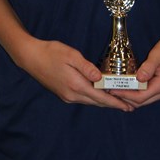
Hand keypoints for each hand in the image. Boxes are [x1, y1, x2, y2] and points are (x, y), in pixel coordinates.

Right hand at [17, 37, 134, 111]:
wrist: (30, 57)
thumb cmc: (51, 52)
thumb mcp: (71, 55)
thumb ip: (87, 67)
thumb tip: (101, 79)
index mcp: (76, 85)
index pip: (101, 97)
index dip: (116, 102)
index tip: (129, 106)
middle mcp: (72, 94)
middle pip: (97, 102)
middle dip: (114, 104)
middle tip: (129, 106)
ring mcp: (67, 96)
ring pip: (90, 101)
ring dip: (104, 102)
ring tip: (118, 102)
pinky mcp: (63, 94)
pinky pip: (83, 98)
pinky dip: (95, 98)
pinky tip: (100, 95)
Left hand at [110, 32, 159, 107]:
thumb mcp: (158, 54)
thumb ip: (148, 67)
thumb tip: (138, 79)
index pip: (140, 97)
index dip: (125, 95)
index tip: (112, 90)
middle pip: (141, 102)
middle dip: (125, 98)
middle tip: (110, 91)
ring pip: (144, 100)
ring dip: (130, 97)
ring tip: (116, 90)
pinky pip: (147, 94)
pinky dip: (136, 94)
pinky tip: (127, 88)